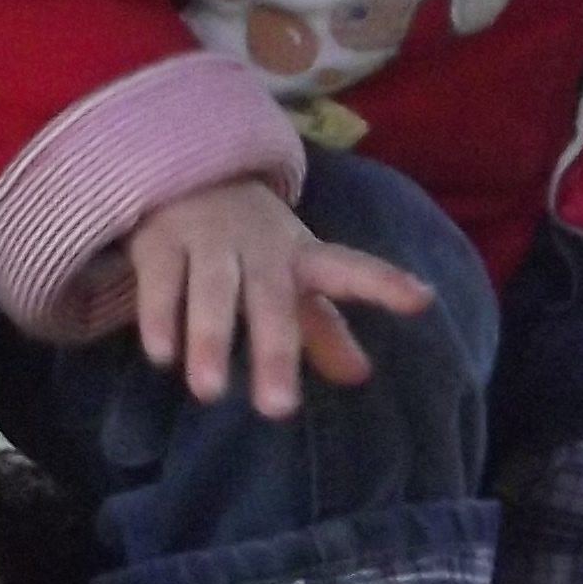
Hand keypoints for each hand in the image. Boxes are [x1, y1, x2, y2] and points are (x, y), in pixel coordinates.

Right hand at [126, 178, 433, 420]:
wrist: (183, 174)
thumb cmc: (250, 242)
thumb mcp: (290, 278)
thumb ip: (322, 327)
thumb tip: (360, 375)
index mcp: (300, 255)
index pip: (349, 268)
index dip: (383, 283)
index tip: (421, 299)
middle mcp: (259, 246)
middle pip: (271, 298)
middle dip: (275, 350)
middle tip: (278, 409)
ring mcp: (210, 239)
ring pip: (212, 289)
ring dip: (210, 338)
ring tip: (209, 393)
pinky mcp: (161, 241)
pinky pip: (161, 281)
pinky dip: (160, 317)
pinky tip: (162, 355)